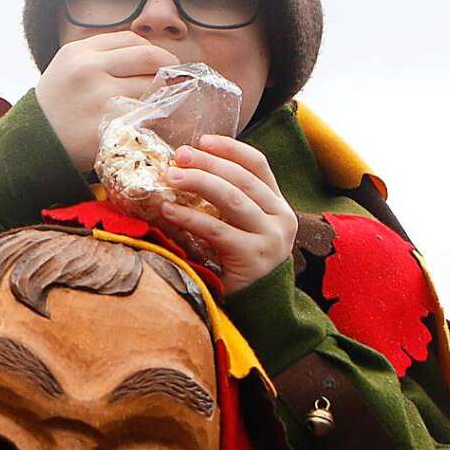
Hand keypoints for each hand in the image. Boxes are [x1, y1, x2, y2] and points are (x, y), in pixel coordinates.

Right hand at [36, 32, 180, 171]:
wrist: (32, 146)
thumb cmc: (55, 108)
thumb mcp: (66, 69)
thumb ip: (100, 57)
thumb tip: (148, 55)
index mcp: (78, 52)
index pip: (132, 40)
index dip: (154, 51)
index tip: (163, 63)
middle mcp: (89, 70)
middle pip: (148, 59)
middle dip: (168, 70)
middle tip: (177, 82)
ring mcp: (99, 99)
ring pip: (151, 89)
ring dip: (165, 97)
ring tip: (167, 105)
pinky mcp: (108, 127)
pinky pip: (145, 118)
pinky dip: (156, 120)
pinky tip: (158, 124)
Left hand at [161, 135, 297, 297]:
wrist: (259, 310)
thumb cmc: (241, 264)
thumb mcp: (243, 228)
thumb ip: (229, 203)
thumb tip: (186, 170)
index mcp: (278, 205)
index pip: (258, 165)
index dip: (230, 149)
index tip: (202, 140)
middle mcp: (281, 218)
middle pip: (242, 179)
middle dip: (207, 164)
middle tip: (178, 156)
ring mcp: (270, 238)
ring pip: (232, 199)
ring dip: (198, 183)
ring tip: (170, 177)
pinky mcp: (252, 257)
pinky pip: (216, 230)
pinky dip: (189, 217)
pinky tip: (168, 211)